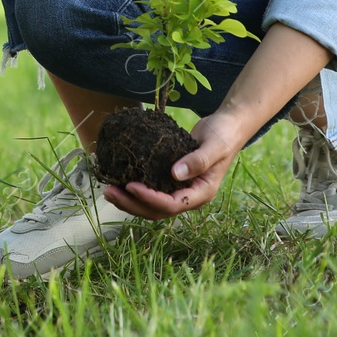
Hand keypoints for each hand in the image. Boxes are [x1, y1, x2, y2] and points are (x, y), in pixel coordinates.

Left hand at [102, 111, 246, 219]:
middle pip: (157, 210)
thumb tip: (175, 174)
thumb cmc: (224, 135)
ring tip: (108, 189)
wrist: (228, 126)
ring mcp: (180, 189)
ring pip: (151, 204)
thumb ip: (199, 160)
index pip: (172, 204)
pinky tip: (118, 179)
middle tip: (109, 191)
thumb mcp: (215, 145)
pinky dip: (134, 189)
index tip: (130, 186)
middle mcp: (189, 196)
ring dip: (129, 200)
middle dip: (132, 204)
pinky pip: (151, 190)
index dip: (150, 198)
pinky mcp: (171, 180)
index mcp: (202, 193)